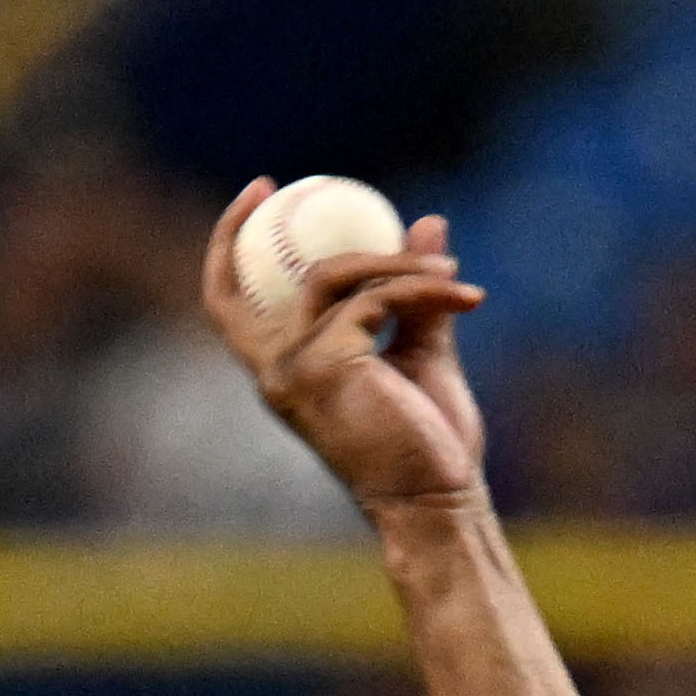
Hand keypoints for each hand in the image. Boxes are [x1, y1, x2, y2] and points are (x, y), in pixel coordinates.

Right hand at [201, 182, 486, 519]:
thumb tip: (427, 224)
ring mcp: (295, 369)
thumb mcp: (420, 358)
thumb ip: (414, 297)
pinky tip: (466, 297)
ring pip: (339, 278)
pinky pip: (376, 300)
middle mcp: (276, 373)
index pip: (229, 302)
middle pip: (291, 274)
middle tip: (376, 201)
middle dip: (332, 231)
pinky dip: (421, 292)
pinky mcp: (326, 364)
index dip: (229, 240)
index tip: (262, 192)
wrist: (438, 503)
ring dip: (401, 266)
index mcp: (285, 374)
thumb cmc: (430, 448)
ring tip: (455, 274)